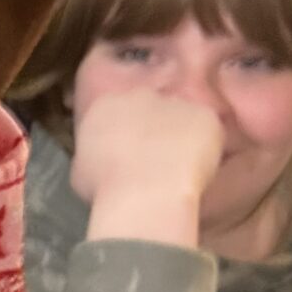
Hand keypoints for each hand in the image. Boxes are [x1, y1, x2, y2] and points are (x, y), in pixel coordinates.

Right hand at [69, 83, 223, 246]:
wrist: (144, 196)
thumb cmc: (107, 191)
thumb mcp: (82, 171)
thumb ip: (95, 154)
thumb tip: (102, 158)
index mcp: (107, 106)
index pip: (119, 111)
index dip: (129, 133)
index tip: (132, 155)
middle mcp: (140, 94)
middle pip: (153, 107)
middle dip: (156, 128)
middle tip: (158, 161)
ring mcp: (174, 102)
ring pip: (182, 118)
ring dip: (182, 138)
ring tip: (179, 171)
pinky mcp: (204, 114)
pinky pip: (208, 130)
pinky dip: (206, 148)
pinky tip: (196, 171)